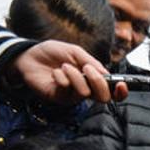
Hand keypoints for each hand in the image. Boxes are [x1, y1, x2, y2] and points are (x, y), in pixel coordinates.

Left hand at [10, 41, 127, 103]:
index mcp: (92, 79)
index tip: (121, 84)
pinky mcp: (57, 97)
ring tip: (64, 66)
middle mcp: (84, 90)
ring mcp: (71, 95)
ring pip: (84, 93)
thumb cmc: (52, 53)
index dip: (120, 92)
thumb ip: (90, 61)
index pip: (111, 92)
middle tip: (87, 69)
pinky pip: (67, 90)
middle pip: (103, 98)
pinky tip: (55, 72)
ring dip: (75, 75)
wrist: (28, 55)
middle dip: (98, 82)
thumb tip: (105, 73)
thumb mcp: (74, 51)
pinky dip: (62, 76)